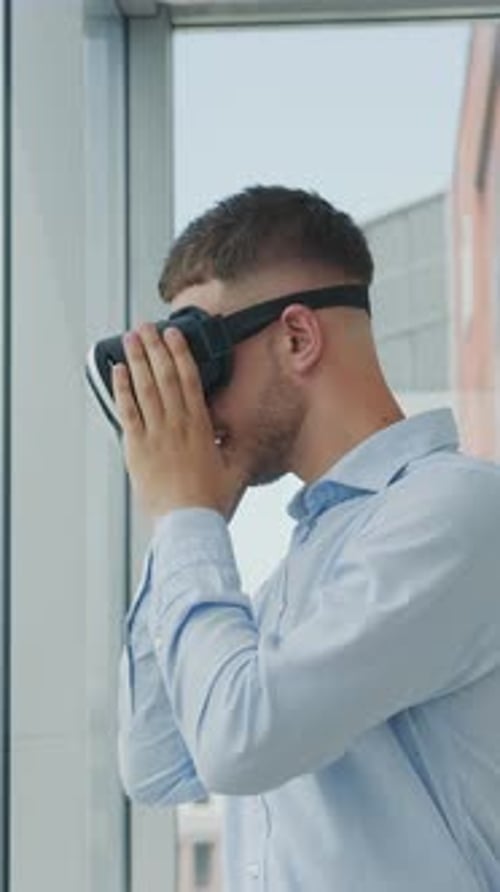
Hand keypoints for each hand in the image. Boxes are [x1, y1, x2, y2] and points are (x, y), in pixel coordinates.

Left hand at [112, 322, 247, 520]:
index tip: (174, 335)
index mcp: (200, 426)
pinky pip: (127, 411)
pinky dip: (122, 389)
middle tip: (146, 327)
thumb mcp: (235, 470)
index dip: (180, 353)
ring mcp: (155, 434)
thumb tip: (237, 433)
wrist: (188, 523)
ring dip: (137, 360)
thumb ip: (237, 448)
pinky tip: (118, 371)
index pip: (189, 379)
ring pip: (145, 388)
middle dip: (155, 348)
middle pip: (164, 376)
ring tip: (131, 338)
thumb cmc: (210, 501)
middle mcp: (176, 424)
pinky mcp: (137, 448)